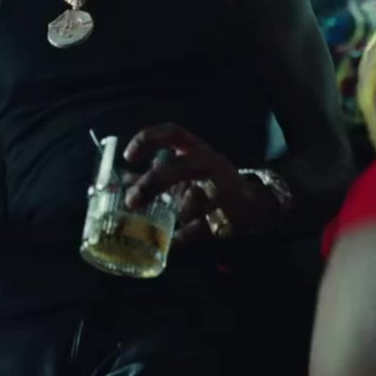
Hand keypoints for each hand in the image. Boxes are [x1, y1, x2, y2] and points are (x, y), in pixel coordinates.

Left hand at [122, 123, 279, 247]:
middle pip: (183, 166)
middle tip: (132, 201)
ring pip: (197, 198)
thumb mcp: (184, 175)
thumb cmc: (211, 184)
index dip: (149, 139)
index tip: (129, 157)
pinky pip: (201, 227)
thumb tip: (122, 181)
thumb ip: (155, 177)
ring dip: (179, 212)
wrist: (253, 203)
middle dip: (154, 182)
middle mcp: (212, 163)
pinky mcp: (232, 213)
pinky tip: (174, 242)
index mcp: (196, 150)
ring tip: (167, 225)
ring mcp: (225, 187)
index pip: (173, 133)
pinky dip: (184, 236)